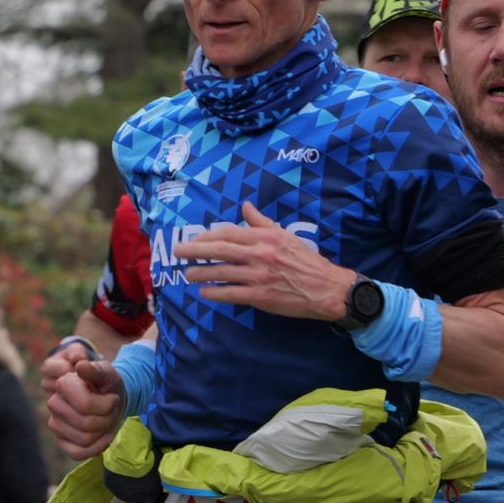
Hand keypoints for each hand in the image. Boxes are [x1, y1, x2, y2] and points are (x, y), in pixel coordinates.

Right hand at [43, 346, 124, 458]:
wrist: (111, 398)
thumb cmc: (108, 384)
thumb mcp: (107, 373)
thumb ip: (95, 369)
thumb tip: (80, 364)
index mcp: (63, 384)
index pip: (85, 405)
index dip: (106, 405)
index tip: (112, 398)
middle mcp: (54, 404)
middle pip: (86, 424)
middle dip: (107, 418)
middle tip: (111, 410)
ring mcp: (55, 424)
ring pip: (85, 439)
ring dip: (103, 431)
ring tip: (106, 419)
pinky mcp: (61, 441)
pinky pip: (78, 453)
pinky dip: (97, 448)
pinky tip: (105, 437)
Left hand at [180, 202, 354, 320]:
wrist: (326, 288)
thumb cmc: (306, 261)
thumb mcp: (285, 235)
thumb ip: (262, 222)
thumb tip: (246, 206)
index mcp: (265, 237)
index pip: (228, 232)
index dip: (208, 236)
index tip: (195, 240)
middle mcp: (259, 254)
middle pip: (219, 250)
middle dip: (194, 250)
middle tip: (177, 252)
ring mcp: (258, 276)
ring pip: (221, 272)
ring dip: (200, 273)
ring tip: (187, 274)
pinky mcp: (260, 296)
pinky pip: (230, 294)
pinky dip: (214, 293)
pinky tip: (204, 292)